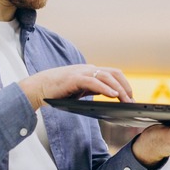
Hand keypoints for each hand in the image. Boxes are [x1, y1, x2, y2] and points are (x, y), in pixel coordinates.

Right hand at [18, 64, 133, 109]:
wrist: (37, 88)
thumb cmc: (58, 90)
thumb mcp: (80, 89)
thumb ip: (93, 89)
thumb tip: (109, 94)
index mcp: (90, 71)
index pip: (113, 74)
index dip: (124, 84)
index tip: (130, 96)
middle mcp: (88, 69)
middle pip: (114, 74)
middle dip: (126, 86)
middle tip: (132, 100)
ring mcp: (82, 72)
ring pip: (107, 77)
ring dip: (119, 89)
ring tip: (126, 100)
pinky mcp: (74, 79)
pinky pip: (94, 82)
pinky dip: (105, 88)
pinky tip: (113, 95)